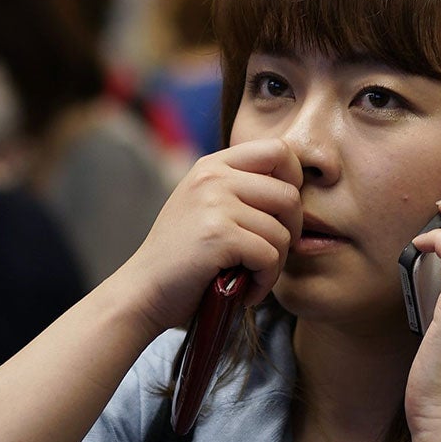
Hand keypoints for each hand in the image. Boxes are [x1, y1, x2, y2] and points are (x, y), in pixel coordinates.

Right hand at [112, 139, 302, 334]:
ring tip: (251, 278)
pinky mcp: (218, 235)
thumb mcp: (207, 208)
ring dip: (275, 265)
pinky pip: (269, 256)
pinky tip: (245, 291)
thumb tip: (297, 191)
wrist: (143, 291)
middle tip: (271, 256)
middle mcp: (213, 176)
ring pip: (283, 232)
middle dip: (292, 232)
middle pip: (289, 194)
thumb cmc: (183, 258)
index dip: (293, 183)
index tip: (281, 217)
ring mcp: (215, 203)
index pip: (278, 150)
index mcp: (213, 166)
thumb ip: (241, 191)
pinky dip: (264, 281)